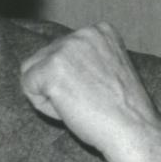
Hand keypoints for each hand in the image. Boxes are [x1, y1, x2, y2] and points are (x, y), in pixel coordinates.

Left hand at [20, 22, 160, 161]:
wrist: (133, 130)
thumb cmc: (122, 110)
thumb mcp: (108, 70)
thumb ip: (84, 60)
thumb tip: (56, 63)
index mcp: (99, 30)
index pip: (60, 50)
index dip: (70, 78)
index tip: (95, 91)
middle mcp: (82, 33)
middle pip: (42, 59)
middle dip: (57, 85)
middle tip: (87, 101)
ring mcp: (66, 48)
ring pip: (32, 72)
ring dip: (49, 95)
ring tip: (78, 104)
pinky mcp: (52, 68)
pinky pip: (27, 87)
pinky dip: (42, 106)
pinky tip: (69, 109)